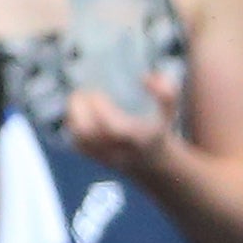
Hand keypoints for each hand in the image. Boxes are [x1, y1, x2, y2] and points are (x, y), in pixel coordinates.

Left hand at [62, 73, 179, 173]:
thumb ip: (166, 92)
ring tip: (78, 99)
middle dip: (78, 109)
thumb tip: (145, 77)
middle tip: (82, 91)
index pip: (111, 127)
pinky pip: (76, 143)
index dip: (99, 108)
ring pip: (78, 138)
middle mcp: (118, 150)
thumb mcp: (170, 111)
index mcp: (137, 139)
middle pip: (87, 134)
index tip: (97, 91)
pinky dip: (73, 125)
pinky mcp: (93, 158)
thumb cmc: (158, 130)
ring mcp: (103, 156)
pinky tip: (79, 112)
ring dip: (73, 115)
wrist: (153, 164)